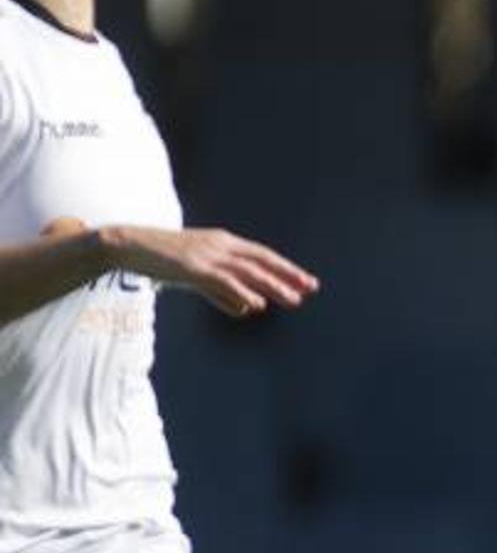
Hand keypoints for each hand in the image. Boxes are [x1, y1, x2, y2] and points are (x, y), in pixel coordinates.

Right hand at [97, 222, 317, 318]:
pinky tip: (257, 304)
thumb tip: (247, 310)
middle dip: (288, 274)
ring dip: (273, 286)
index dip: (285, 268)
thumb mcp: (197, 275)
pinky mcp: (192, 267)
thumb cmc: (163, 260)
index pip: (262, 255)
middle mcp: (220, 245)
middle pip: (262, 260)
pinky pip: (223, 281)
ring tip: (294, 300)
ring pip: (248, 271)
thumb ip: (222, 293)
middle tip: (312, 288)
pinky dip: (242, 292)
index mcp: (223, 242)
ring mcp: (206, 255)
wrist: (128, 245)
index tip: (307, 281)